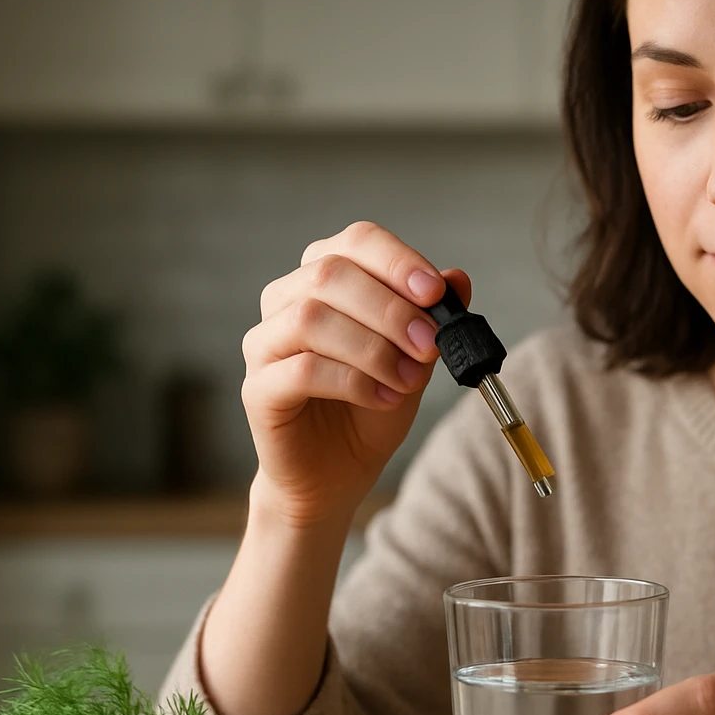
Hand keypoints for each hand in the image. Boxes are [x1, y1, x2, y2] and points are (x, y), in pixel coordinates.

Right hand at [240, 221, 469, 525]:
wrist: (339, 472)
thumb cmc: (373, 406)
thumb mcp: (415, 358)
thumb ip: (431, 317)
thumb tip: (458, 278)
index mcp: (324, 278)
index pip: (355, 242)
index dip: (396, 261)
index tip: (436, 291)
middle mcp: (285, 300)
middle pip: (331, 275)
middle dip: (390, 309)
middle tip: (430, 343)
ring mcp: (264, 344)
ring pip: (311, 319)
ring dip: (373, 348)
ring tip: (410, 379)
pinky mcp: (257, 389)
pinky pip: (302, 370)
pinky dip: (352, 381)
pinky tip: (384, 398)